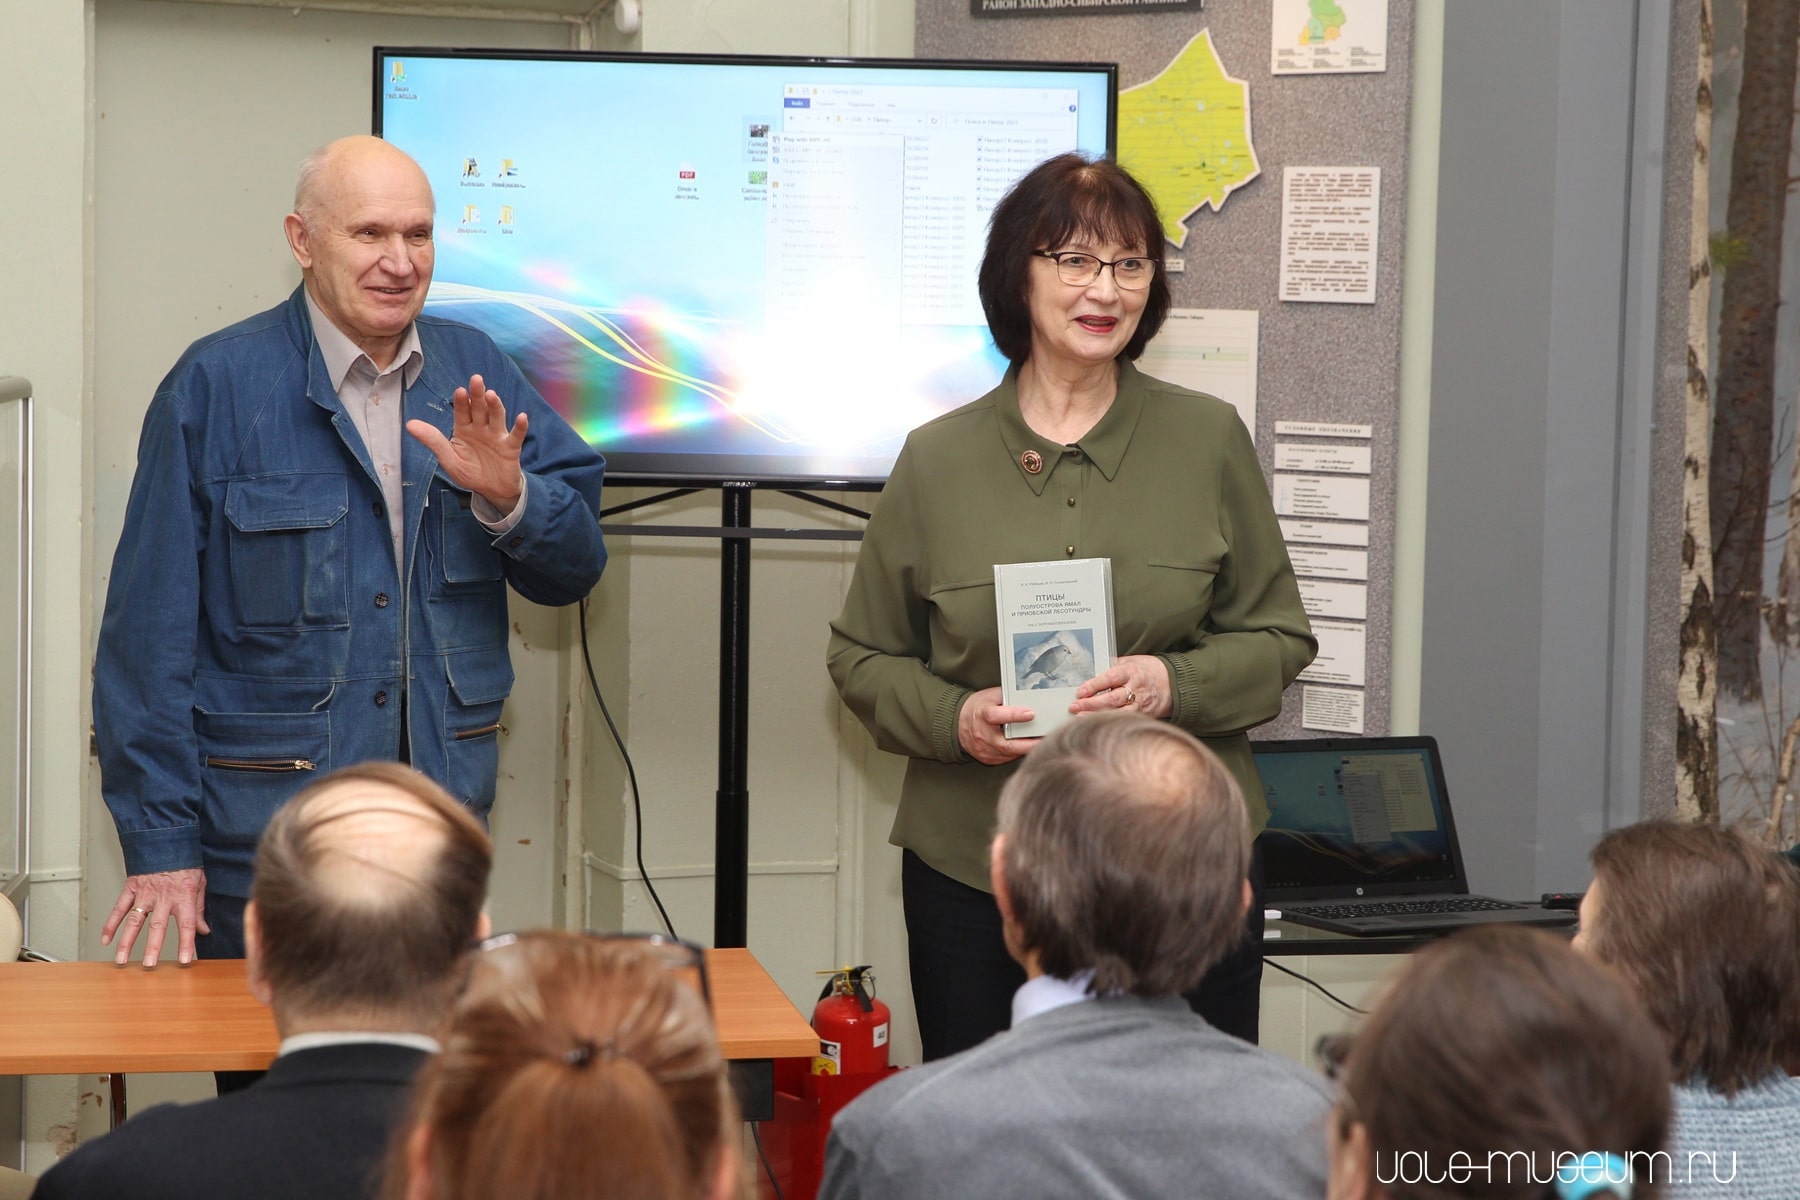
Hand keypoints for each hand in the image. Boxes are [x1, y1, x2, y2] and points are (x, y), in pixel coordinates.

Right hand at [101, 869, 207, 966]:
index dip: (187, 943)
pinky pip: (119, 908)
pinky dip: (110, 924)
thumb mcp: (199, 884)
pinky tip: (105, 939)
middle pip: (157, 926)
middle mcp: (163, 897)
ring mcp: (145, 893)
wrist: (167, 841)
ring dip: (127, 941)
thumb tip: (204, 931)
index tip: (185, 960)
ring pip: (134, 921)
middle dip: (152, 947)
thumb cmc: (185, 864)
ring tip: (121, 959)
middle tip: (148, 965)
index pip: (187, 924)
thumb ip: (199, 909)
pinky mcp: (131, 889)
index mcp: (183, 896)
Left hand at [406, 374, 526, 510]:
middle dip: (478, 394)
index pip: (462, 412)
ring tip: (492, 395)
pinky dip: (520, 426)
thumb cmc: (470, 472)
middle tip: (476, 380)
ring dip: (495, 405)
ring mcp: (497, 436)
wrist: (492, 490)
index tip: (460, 391)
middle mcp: (482, 428)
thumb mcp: (448, 459)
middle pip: (480, 408)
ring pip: (497, 417)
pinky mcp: (511, 447)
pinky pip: (516, 435)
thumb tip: (409, 425)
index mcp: (465, 429)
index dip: (462, 402)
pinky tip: (522, 417)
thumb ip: (433, 440)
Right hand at [957, 687, 1038, 764]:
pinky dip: (1019, 752)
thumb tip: (1027, 696)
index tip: (1031, 714)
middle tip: (1045, 739)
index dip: (1014, 716)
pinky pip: (1008, 758)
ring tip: (1041, 743)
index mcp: (982, 715)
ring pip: (1010, 753)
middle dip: (1029, 743)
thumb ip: (1007, 696)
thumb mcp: (990, 696)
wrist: (958, 724)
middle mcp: (983, 735)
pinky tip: (1027, 747)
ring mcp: (985, 750)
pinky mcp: (989, 759)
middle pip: (1007, 744)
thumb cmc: (977, 708)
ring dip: (1026, 749)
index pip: (997, 716)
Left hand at [1071, 655, 1173, 719]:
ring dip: (1097, 716)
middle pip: (1112, 698)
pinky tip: (1096, 724)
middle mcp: (1136, 689)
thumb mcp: (1131, 661)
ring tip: (1080, 718)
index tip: (1080, 691)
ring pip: (1118, 712)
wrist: (1173, 683)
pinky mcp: (1143, 715)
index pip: (1110, 678)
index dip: (1094, 685)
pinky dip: (1110, 722)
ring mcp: (1140, 704)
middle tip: (1074, 707)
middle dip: (1091, 704)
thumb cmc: (1147, 670)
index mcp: (1132, 672)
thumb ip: (1112, 666)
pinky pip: (1125, 720)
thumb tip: (1091, 669)